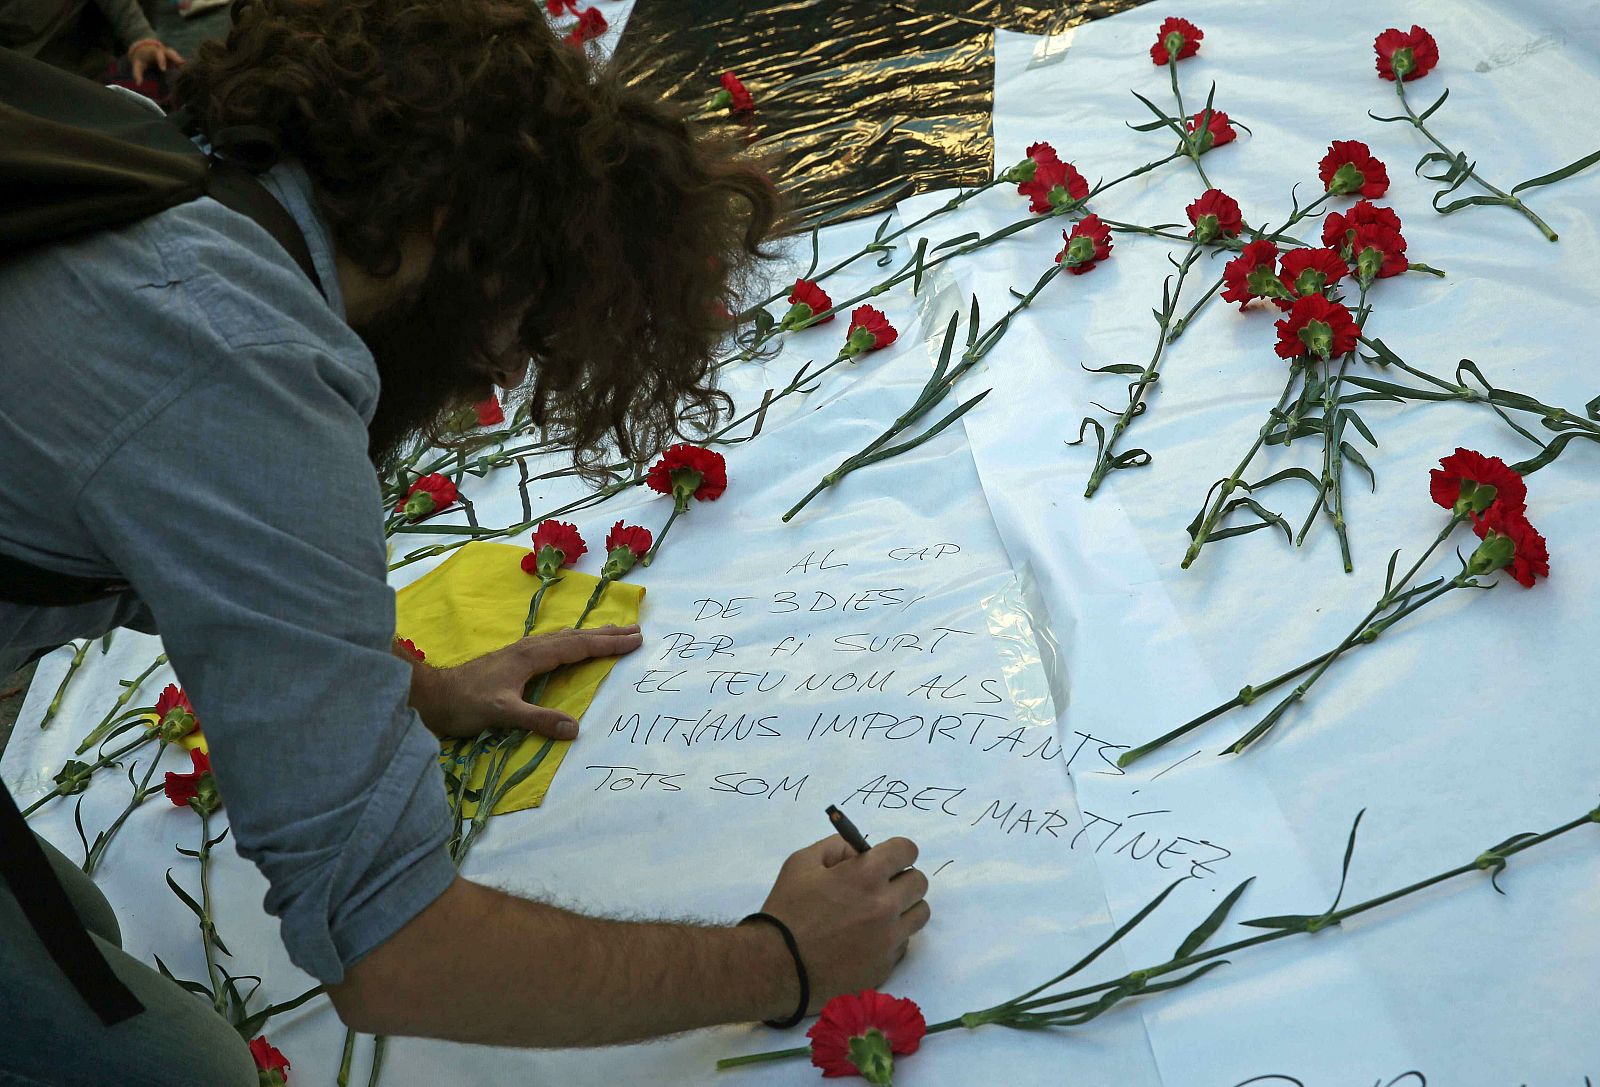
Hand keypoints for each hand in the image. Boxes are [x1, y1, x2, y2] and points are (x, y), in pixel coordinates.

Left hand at [127, 38, 183, 82]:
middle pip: (170, 52)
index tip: (163, 69)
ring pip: (176, 55)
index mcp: (153, 51)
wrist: (144, 49)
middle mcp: (162, 51)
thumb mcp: (137, 65)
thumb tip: (138, 84)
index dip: (161, 61)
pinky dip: (183, 64)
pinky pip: (178, 59)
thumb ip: (137, 74)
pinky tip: (189, 70)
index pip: (158, 54)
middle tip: (181, 64)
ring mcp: (168, 54)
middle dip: (175, 57)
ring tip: (187, 67)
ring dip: (181, 61)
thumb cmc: (141, 59)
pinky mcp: (172, 58)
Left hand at [408, 624, 641, 740]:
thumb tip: (575, 729)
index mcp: (531, 656)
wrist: (432, 696)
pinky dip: (571, 642)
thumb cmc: (466, 704)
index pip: (578, 647)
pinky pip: (552, 644)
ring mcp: (520, 652)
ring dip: (589, 636)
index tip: (635, 639)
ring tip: (611, 633)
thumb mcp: (503, 713)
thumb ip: (539, 720)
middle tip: (635, 629)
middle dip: (605, 634)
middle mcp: (529, 648)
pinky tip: (569, 645)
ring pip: (563, 639)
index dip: (607, 644)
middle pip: (574, 637)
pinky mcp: (513, 659)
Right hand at [758, 835, 929, 1011]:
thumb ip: (836, 847)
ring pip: (919, 914)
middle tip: (879, 886)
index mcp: (867, 875)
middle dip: (901, 878)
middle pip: (920, 883)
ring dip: (904, 908)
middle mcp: (886, 906)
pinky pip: (904, 943)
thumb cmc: (786, 910)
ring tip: (877, 913)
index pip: (908, 851)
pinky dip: (892, 937)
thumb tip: (859, 851)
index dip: (897, 851)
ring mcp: (889, 939)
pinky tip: (866, 939)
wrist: (776, 967)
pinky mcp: (886, 965)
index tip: (886, 859)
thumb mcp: (802, 863)